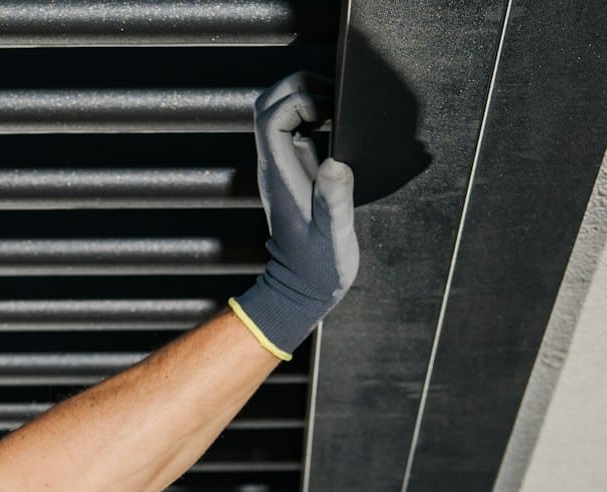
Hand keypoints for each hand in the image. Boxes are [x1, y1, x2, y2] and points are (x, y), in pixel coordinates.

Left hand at [228, 71, 359, 359]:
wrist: (303, 289)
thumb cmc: (319, 268)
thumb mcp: (333, 236)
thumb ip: (333, 200)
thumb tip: (335, 162)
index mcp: (279, 174)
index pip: (270, 117)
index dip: (298, 100)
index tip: (330, 111)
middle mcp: (275, 164)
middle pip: (267, 104)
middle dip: (298, 87)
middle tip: (334, 98)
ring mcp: (283, 165)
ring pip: (277, 112)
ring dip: (305, 97)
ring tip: (338, 107)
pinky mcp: (295, 170)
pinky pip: (294, 129)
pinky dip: (314, 115)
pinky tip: (339, 125)